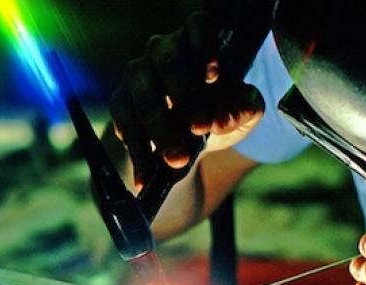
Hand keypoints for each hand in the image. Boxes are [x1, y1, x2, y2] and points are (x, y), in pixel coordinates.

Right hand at [110, 10, 264, 191]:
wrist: (190, 146)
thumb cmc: (219, 115)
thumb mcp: (241, 113)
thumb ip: (244, 108)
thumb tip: (227, 117)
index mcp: (197, 43)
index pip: (198, 27)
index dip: (205, 47)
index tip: (214, 77)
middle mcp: (163, 51)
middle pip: (169, 64)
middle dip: (187, 97)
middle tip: (202, 129)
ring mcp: (138, 76)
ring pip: (144, 98)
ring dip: (161, 132)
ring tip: (178, 161)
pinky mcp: (121, 103)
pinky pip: (125, 125)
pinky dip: (138, 153)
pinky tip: (146, 176)